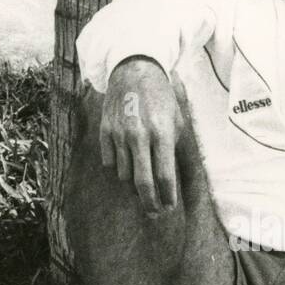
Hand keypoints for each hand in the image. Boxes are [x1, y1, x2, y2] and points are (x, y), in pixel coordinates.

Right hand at [99, 57, 182, 214]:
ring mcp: (119, 134)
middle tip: (155, 213)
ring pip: (124, 176)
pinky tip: (127, 164)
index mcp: (162, 133)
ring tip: (142, 186)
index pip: (165, 176)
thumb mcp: (177, 122)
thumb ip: (177, 151)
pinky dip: (119, 168)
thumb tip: (179, 183)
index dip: (168, 196)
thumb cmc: (161, 99)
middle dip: (150, 203)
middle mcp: (139, 135)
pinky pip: (110, 163)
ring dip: (134, 185)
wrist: (134, 71)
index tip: (170, 206)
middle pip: (143, 183)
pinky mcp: (105, 132)